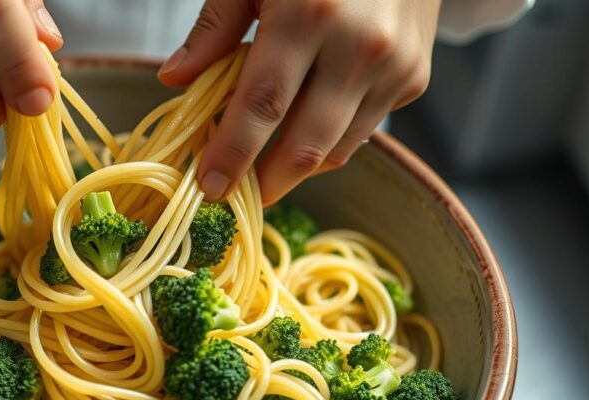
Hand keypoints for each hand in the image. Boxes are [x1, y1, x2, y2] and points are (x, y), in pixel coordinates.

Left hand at [159, 0, 439, 203]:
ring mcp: (394, 67)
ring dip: (294, 168)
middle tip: (234, 194)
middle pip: (304, 144)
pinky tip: (300, 132)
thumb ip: (215, 28)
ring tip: (262, 167)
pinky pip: (362, 131)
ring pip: (336, 149)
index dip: (232, 154)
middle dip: (265, 182)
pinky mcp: (414, 78)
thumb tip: (173, 78)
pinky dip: (327, 143)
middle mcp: (360, 46)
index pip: (262, 105)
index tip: (209, 187)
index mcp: (310, 14)